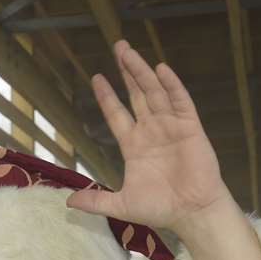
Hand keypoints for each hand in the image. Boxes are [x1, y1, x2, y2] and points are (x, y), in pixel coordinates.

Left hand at [68, 41, 260, 259]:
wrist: (192, 213)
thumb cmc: (161, 208)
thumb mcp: (122, 205)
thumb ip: (96, 200)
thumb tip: (68, 202)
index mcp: (134, 145)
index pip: (117, 114)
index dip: (107, 96)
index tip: (97, 77)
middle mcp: (151, 131)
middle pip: (137, 94)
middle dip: (127, 71)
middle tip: (118, 47)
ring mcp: (171, 127)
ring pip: (155, 93)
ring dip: (142, 72)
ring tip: (129, 52)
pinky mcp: (190, 128)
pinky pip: (180, 102)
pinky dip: (171, 85)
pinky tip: (161, 69)